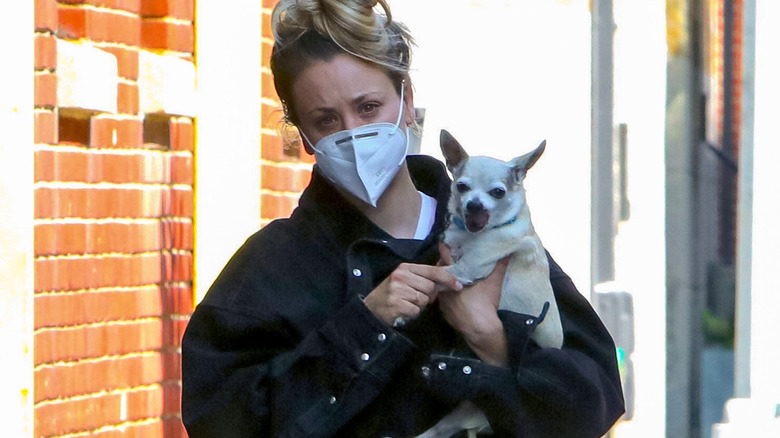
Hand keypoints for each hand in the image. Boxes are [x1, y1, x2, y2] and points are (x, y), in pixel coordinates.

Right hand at [363, 263, 461, 326]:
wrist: (371, 308)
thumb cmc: (393, 294)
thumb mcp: (405, 280)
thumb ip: (423, 277)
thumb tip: (448, 278)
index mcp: (405, 267)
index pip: (432, 271)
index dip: (447, 278)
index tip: (459, 285)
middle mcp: (401, 276)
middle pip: (430, 287)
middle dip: (428, 295)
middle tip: (416, 298)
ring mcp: (397, 290)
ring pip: (424, 299)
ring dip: (419, 305)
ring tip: (407, 303)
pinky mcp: (396, 304)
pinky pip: (416, 310)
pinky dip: (412, 313)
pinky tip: (403, 310)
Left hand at [438, 244, 509, 366]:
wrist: (480, 328)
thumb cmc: (485, 302)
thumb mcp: (494, 282)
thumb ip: (500, 265)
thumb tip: (508, 251)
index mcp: (453, 274)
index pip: (445, 255)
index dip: (446, 247)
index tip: (447, 242)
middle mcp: (443, 285)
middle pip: (441, 269)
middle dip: (447, 264)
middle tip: (455, 259)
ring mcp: (442, 299)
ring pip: (440, 283)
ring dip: (446, 279)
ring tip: (456, 275)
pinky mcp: (444, 311)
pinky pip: (442, 297)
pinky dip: (447, 293)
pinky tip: (456, 294)